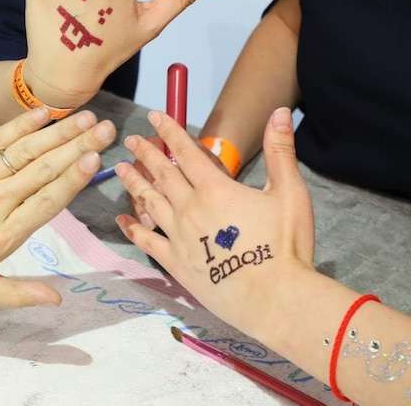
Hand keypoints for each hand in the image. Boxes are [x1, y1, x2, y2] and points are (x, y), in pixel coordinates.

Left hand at [0, 107, 116, 307]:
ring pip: (27, 149)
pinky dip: (23, 123)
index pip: (48, 202)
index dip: (74, 179)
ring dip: (60, 131)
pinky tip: (46, 113)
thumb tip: (59, 298)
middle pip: (45, 169)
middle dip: (79, 147)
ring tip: (88, 117)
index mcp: (3, 235)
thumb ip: (18, 293)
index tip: (97, 160)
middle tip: (108, 129)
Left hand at [114, 108, 315, 337]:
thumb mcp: (289, 193)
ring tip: (120, 169)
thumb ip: (280, 151)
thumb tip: (279, 112)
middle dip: (145, 154)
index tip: (154, 116)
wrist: (275, 299)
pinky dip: (132, 227)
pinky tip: (121, 218)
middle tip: (131, 141)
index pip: (186, 152)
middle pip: (162, 174)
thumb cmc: (285, 246)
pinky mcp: (175, 263)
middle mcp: (190, 208)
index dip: (169, 131)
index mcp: (215, 189)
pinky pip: (146, 240)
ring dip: (134, 183)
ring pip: (149, 202)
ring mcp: (178, 236)